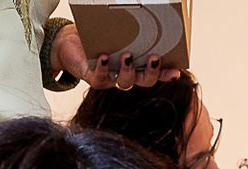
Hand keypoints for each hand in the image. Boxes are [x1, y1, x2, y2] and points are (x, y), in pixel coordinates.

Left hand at [55, 28, 179, 89]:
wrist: (70, 41)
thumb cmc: (97, 33)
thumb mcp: (117, 28)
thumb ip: (130, 24)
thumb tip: (141, 6)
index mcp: (136, 63)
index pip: (157, 71)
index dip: (167, 73)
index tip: (178, 69)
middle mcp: (127, 73)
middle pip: (145, 80)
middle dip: (152, 72)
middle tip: (155, 58)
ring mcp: (111, 78)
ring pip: (125, 82)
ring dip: (128, 70)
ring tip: (127, 55)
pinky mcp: (94, 78)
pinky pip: (101, 78)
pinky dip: (103, 68)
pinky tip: (105, 57)